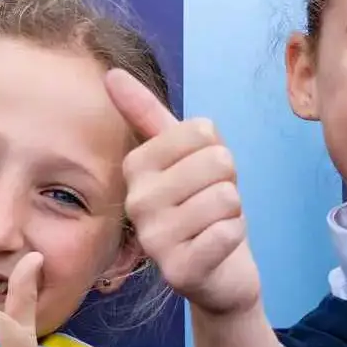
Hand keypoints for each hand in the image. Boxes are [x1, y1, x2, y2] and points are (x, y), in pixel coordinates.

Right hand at [112, 71, 263, 318]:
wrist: (220, 273)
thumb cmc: (203, 207)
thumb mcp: (183, 156)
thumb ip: (148, 114)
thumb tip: (112, 73)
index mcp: (136, 167)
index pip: (200, 131)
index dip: (216, 150)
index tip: (202, 174)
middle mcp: (136, 202)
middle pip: (217, 161)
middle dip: (229, 182)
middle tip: (212, 203)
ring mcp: (154, 239)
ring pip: (225, 197)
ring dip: (233, 212)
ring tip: (215, 226)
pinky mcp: (177, 271)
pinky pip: (227, 233)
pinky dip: (235, 236)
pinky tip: (218, 248)